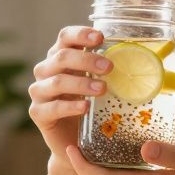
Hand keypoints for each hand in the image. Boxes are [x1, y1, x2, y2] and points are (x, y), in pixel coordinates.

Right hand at [28, 26, 111, 162]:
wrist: (75, 139)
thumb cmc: (90, 106)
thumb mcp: (98, 83)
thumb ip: (107, 69)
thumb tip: (137, 55)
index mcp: (60, 57)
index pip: (65, 37)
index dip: (81, 34)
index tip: (100, 38)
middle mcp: (46, 71)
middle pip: (62, 57)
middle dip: (87, 60)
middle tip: (109, 67)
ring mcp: (39, 92)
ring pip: (57, 81)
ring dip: (81, 83)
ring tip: (102, 89)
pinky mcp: (38, 113)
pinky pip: (52, 107)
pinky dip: (70, 107)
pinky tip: (85, 107)